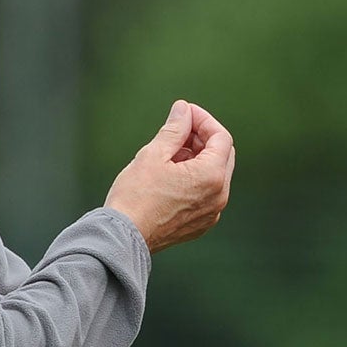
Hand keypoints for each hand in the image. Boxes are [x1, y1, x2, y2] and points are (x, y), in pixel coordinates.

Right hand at [105, 99, 233, 251]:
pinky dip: (195, 178)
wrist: (124, 236)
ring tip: (169, 153)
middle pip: (222, 155)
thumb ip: (174, 129)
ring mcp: (211, 213)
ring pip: (214, 175)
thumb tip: (183, 110)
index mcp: (212, 177)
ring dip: (197, 158)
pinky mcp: (200, 224)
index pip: (221, 137)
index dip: (203, 120)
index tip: (185, 113)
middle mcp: (219, 196)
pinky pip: (206, 194)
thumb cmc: (136, 197)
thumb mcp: (154, 154)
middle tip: (178, 129)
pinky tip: (171, 174)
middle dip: (202, 138)